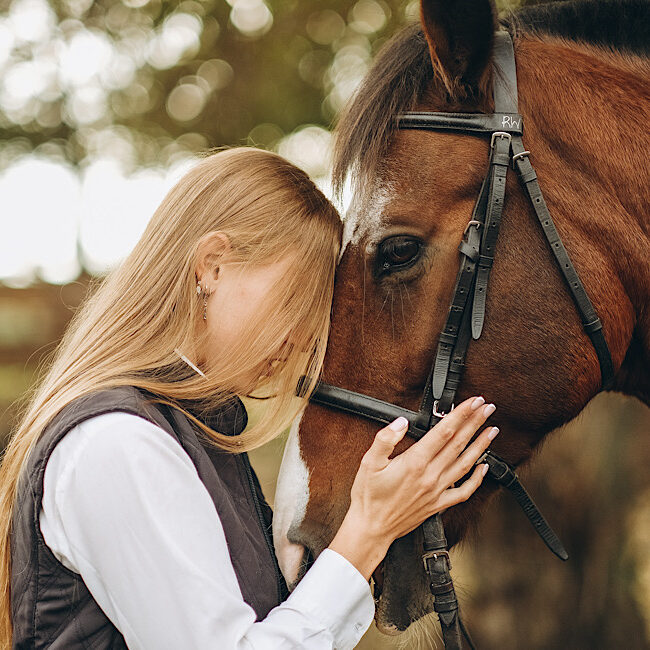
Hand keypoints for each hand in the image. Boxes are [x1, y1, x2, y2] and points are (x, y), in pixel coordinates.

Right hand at [329, 396, 497, 579]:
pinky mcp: (438, 504)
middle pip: (459, 444)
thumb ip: (385, 439)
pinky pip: (464, 491)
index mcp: (415, 462)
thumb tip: (401, 422)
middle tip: (488, 408)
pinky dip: (477, 478)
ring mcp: (437, 491)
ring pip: (465, 464)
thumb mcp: (368, 462)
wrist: (372, 529)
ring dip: (481, 445)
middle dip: (475, 423)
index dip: (461, 414)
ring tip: (492, 430)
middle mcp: (430, 476)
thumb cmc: (368, 496)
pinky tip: (484, 467)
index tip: (473, 401)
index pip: (444, 432)